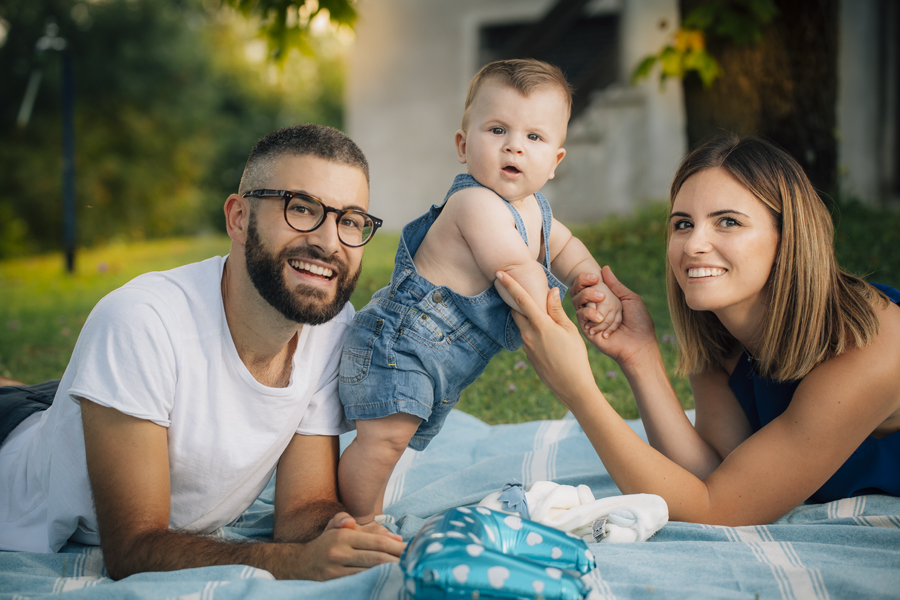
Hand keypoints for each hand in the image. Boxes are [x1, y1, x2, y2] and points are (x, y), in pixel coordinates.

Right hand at [294, 512, 405, 580]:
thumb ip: (365, 527)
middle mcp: (339, 551)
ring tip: (405, 572)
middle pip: (376, 558)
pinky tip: (386, 580)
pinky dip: (374, 581)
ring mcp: (336, 569)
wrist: (298, 563)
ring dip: (388, 572)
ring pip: (369, 572)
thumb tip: (393, 535)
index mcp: (344, 535)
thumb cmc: (325, 543)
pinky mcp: (334, 583)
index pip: (376, 541)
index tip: (411, 550)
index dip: (396, 547)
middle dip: (397, 560)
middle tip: (413, 563)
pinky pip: (358, 582)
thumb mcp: (338, 527)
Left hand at [495, 270, 596, 409]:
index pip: (521, 299)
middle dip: (517, 301)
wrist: (572, 387)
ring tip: (541, 314)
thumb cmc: (575, 356)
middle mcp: (528, 335)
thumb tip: (550, 291)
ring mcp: (526, 347)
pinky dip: (532, 330)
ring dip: (527, 317)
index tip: (499, 272)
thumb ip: (556, 310)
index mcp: (539, 325)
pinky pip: (526, 337)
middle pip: (517, 311)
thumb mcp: (569, 330)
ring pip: (522, 325)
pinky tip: (546, 335)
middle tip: (525, 292)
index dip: (510, 284)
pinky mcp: (528, 356)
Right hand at [574, 267, 658, 369]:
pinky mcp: (586, 329)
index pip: (589, 285)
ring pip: (577, 302)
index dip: (586, 278)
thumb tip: (604, 267)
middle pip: (579, 291)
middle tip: (596, 285)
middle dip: (585, 286)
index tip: (594, 275)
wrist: (639, 345)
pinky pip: (581, 316)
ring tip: (601, 300)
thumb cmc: (639, 322)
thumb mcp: (629, 299)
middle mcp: (594, 308)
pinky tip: (600, 318)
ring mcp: (589, 318)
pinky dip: (590, 314)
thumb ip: (616, 285)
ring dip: (589, 298)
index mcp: (604, 300)